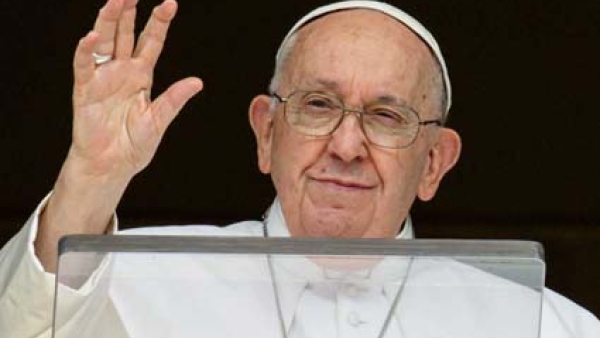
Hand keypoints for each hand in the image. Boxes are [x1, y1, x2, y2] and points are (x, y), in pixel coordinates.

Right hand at [35, 0, 201, 271]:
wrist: (112, 165)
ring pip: (105, 42)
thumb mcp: (159, 120)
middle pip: (126, 34)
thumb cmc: (134, 145)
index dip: (159, 23)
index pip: (152, 42)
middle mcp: (122, 71)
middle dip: (130, 12)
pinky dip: (87, 51)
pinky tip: (93, 36)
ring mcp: (103, 78)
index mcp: (142, 76)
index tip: (169, 3)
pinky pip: (84, 66)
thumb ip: (174, 100)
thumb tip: (197, 82)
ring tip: (116, 1)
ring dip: (109, 21)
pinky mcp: (85, 90)